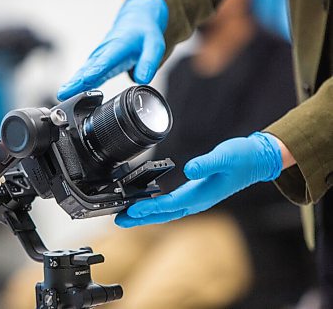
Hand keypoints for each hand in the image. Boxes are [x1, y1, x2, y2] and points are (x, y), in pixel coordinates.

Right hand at [57, 0, 168, 99]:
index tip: (81, 84)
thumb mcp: (154, 45)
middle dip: (74, 83)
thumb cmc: (144, 34)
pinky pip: (85, 76)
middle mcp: (103, 54)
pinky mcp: (97, 66)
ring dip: (71, 85)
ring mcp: (98, 60)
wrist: (136, 21)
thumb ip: (149, 62)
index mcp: (116, 48)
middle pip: (86, 70)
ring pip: (82, 74)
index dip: (91, 75)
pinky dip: (77, 86)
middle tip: (62, 94)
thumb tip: (142, 79)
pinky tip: (69, 96)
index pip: (102, 64)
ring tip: (61, 97)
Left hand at [115, 132, 282, 227]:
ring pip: (167, 212)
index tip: (131, 210)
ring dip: (147, 215)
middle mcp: (197, 201)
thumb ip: (207, 163)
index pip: (169, 204)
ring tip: (127, 216)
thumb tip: (189, 170)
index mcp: (201, 194)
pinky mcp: (197, 194)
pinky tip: (148, 205)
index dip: (149, 208)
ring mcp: (197, 200)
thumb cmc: (243, 158)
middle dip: (141, 218)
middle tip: (119, 220)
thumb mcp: (225, 156)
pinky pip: (172, 205)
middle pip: (163, 215)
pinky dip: (157, 207)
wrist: (258, 161)